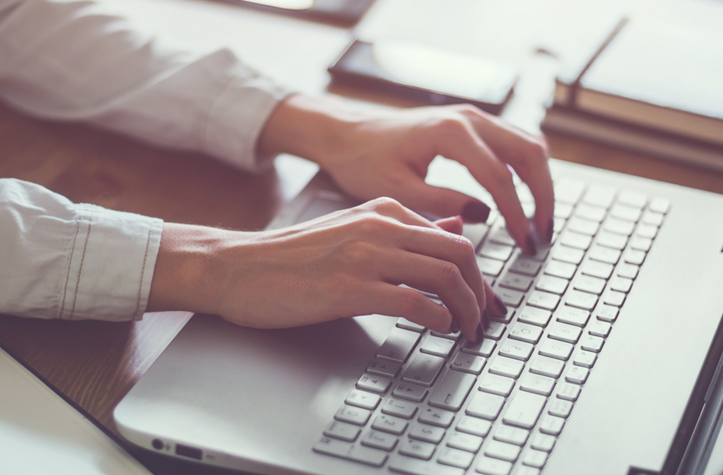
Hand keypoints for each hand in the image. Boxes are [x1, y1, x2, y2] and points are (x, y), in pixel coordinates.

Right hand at [147, 198, 507, 339]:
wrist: (238, 268)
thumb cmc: (291, 258)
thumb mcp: (353, 230)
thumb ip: (404, 231)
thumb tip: (456, 228)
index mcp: (384, 210)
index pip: (454, 237)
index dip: (480, 275)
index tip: (484, 302)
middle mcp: (380, 227)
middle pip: (461, 255)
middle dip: (482, 294)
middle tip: (484, 321)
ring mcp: (365, 256)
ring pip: (445, 276)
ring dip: (466, 310)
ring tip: (466, 332)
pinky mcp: (349, 288)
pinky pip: (414, 302)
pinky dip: (438, 319)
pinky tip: (438, 330)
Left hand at [259, 95, 554, 252]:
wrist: (346, 133)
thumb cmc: (363, 161)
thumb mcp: (397, 189)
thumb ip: (442, 202)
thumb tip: (484, 217)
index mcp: (450, 132)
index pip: (499, 177)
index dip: (517, 214)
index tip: (524, 244)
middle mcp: (468, 118)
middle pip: (529, 154)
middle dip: (543, 196)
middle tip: (542, 235)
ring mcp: (473, 117)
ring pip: (528, 144)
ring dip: (540, 182)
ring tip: (539, 222)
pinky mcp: (471, 124)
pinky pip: (514, 142)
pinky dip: (526, 170)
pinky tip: (523, 200)